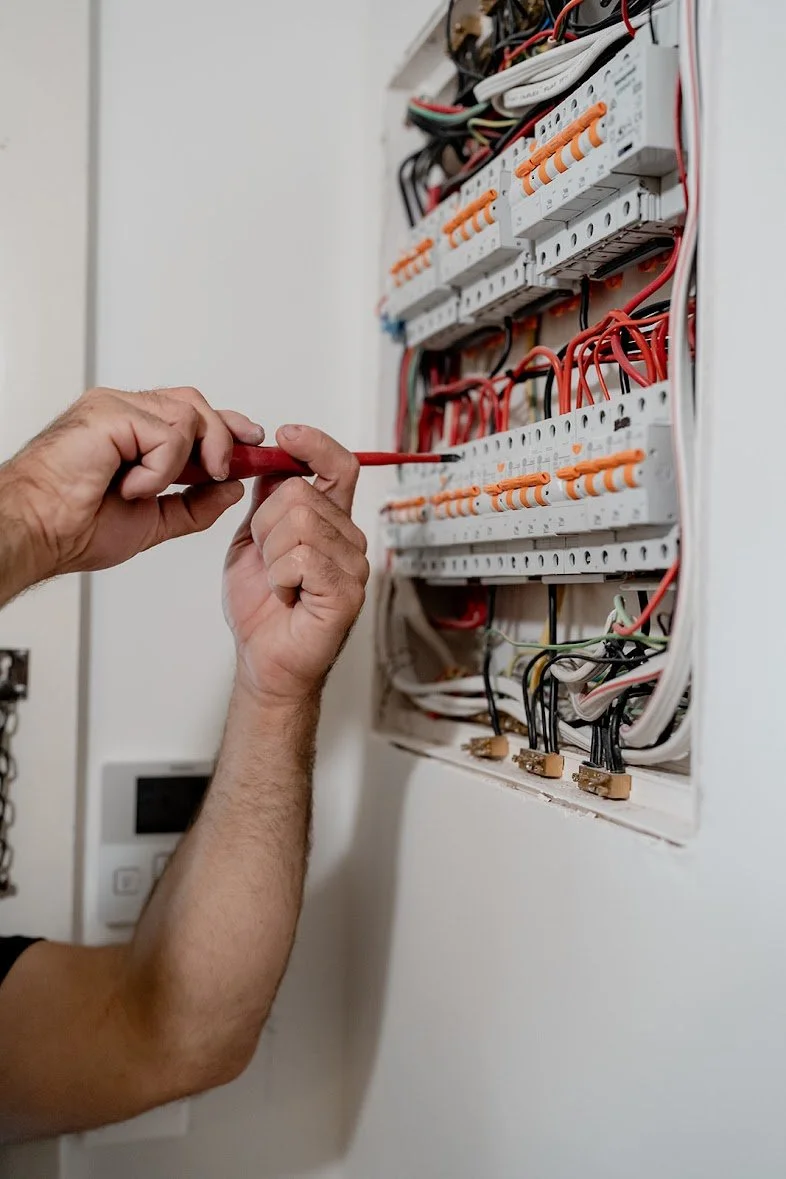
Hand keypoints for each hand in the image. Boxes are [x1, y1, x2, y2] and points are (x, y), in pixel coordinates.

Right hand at [1, 387, 260, 581]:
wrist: (41, 532)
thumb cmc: (76, 526)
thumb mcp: (154, 520)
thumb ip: (194, 505)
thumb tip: (231, 488)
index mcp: (131, 430)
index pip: (191, 412)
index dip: (227, 426)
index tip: (254, 445)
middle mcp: (123, 411)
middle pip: (196, 404)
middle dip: (222, 440)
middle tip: (223, 473)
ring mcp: (115, 407)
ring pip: (188, 416)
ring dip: (184, 463)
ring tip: (149, 489)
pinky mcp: (109, 413)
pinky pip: (168, 434)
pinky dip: (159, 469)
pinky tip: (130, 487)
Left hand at [223, 426, 368, 703]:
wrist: (262, 658)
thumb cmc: (261, 607)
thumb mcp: (254, 541)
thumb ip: (266, 502)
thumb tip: (272, 463)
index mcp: (330, 522)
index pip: (338, 465)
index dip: (314, 444)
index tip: (286, 435)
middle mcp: (348, 539)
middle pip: (299, 492)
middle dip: (264, 525)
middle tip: (267, 560)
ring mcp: (353, 566)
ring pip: (298, 524)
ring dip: (271, 554)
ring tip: (278, 581)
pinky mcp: (346, 592)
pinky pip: (302, 558)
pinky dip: (280, 577)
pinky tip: (286, 595)